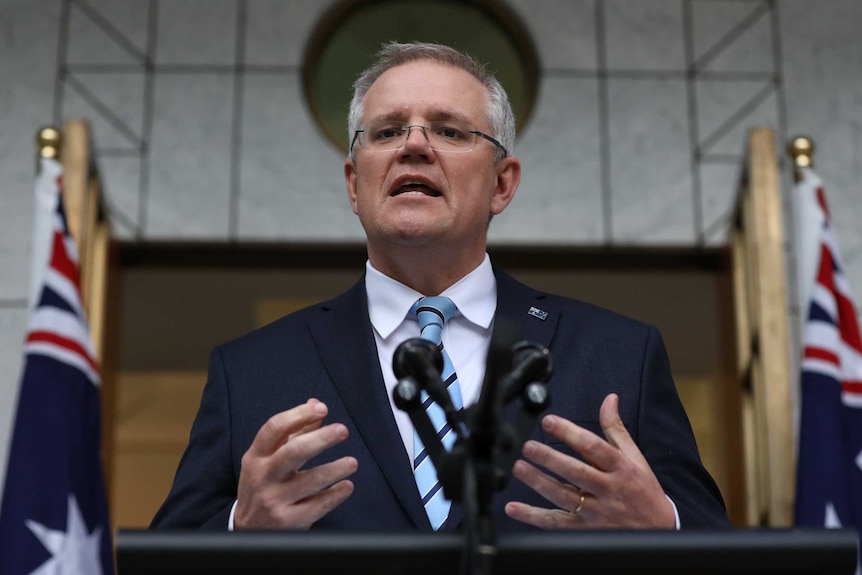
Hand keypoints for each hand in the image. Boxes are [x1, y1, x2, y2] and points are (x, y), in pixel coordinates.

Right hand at [234, 398, 357, 528]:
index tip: (322, 408)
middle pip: (294, 451)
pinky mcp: (289, 521)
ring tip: (352, 462)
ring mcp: (275, 500)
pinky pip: (318, 506)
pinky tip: (346, 486)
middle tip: (342, 430)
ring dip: (336, 469)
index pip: (275, 428)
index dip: (299, 415)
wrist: (248, 528)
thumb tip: (315, 405)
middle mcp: (263, 476)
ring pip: (311, 480)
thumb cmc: (263, 483)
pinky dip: (336, 494)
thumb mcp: (268, 457)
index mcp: (256, 456)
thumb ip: (293, 432)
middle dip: (321, 438)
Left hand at [504, 393, 674, 528]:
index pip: (594, 448)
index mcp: (621, 468)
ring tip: (519, 467)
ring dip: (539, 483)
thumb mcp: (635, 457)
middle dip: (550, 459)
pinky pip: (557, 524)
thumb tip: (609, 399)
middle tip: (528, 446)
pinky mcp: (586, 531)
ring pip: (564, 498)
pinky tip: (514, 508)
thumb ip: (616, 428)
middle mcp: (609, 490)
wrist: (659, 530)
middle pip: (576, 473)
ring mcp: (596, 513)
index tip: (549, 421)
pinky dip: (533, 517)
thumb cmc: (643, 490)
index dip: (570, 433)